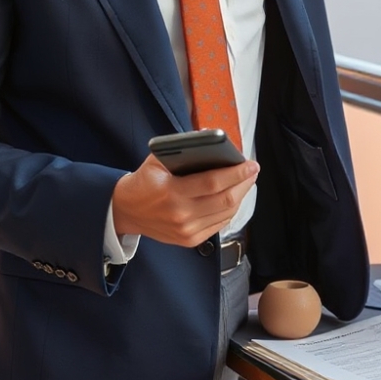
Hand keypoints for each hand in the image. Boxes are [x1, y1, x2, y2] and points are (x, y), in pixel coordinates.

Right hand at [112, 154, 259, 245]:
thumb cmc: (145, 180)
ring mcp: (186, 231)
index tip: (251, 164)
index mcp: (172, 192)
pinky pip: (219, 224)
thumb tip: (211, 139)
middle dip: (244, 184)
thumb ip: (182, 149)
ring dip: (241, 196)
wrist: (126, 210)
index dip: (236, 173)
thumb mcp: (157, 159)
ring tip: (247, 182)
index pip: (213, 183)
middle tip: (254, 171)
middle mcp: (181, 215)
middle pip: (224, 200)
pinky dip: (231, 210)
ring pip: (225, 214)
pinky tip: (235, 197)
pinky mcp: (190, 240)